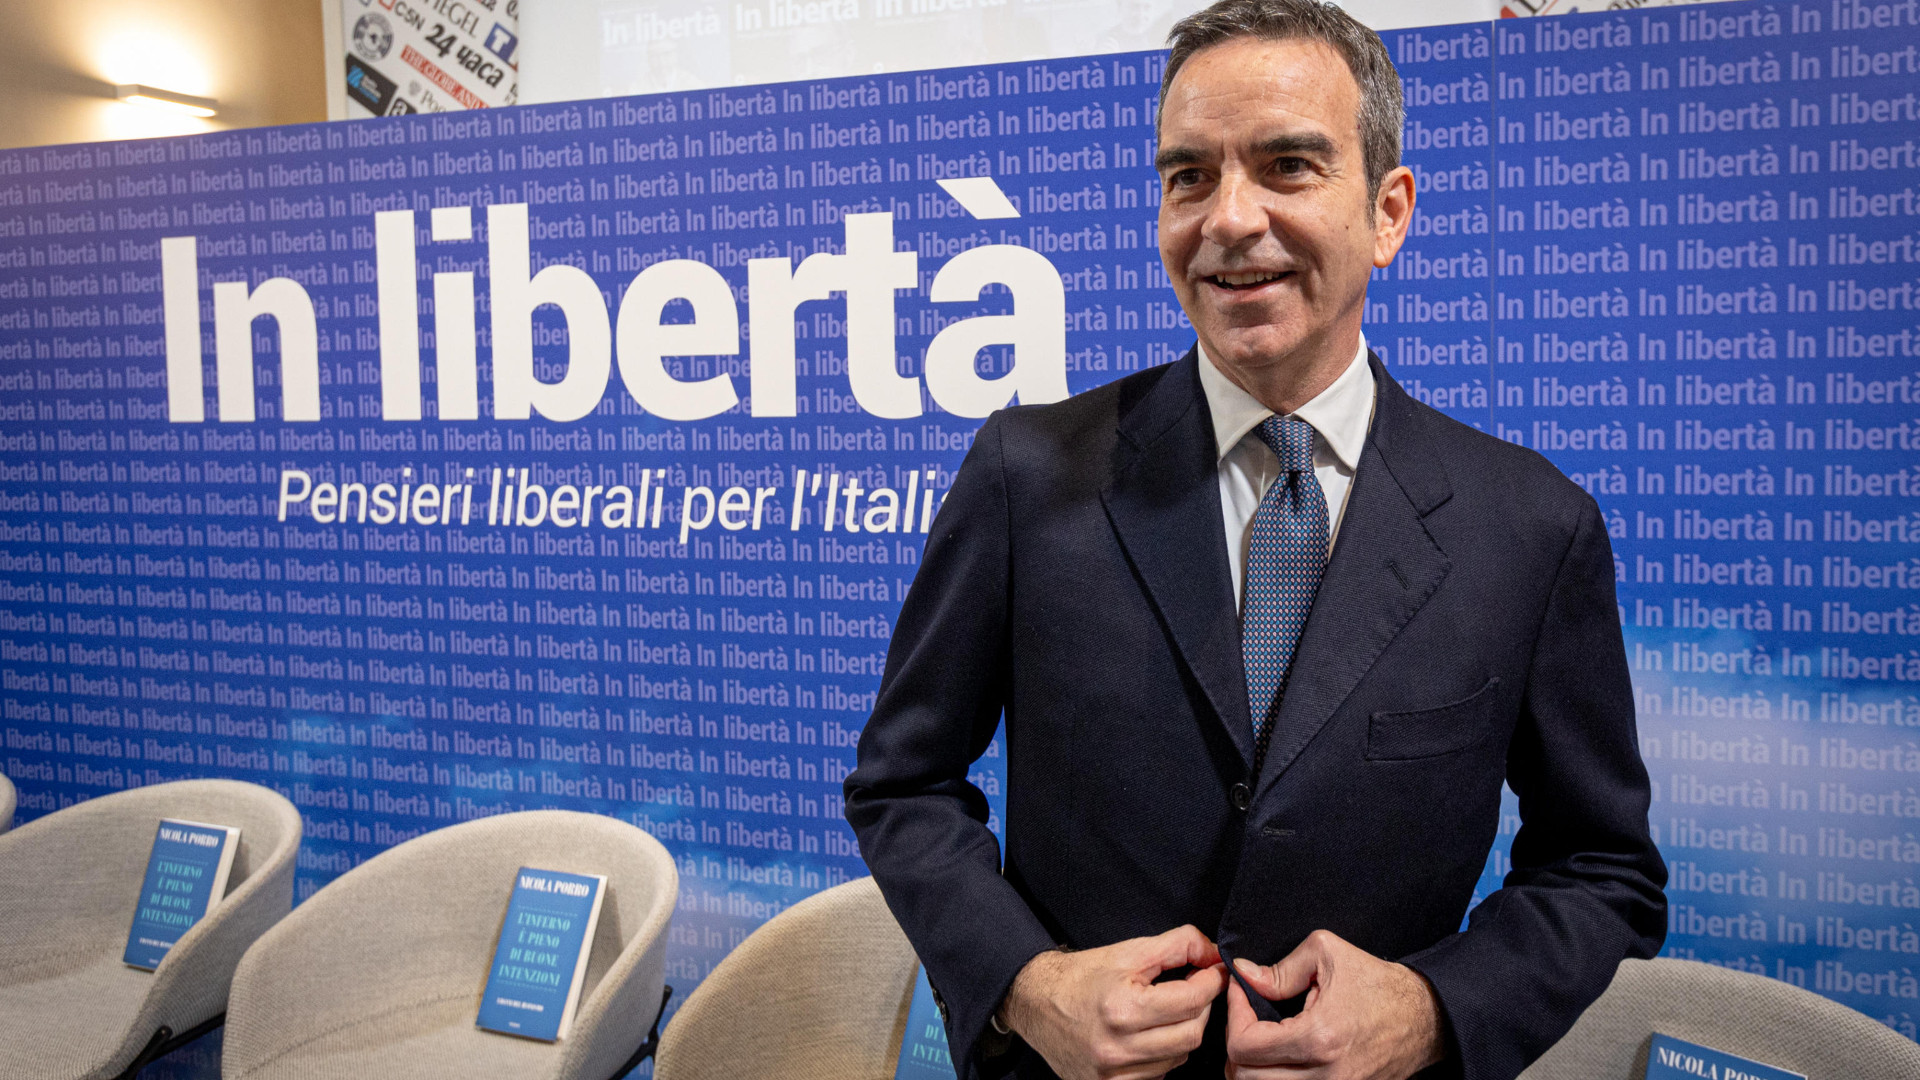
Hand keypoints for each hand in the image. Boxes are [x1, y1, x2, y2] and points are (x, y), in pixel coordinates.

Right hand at [1000, 925, 1226, 1079]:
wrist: (1036, 1002)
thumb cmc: (1082, 975)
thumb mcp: (1129, 951)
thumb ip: (1177, 945)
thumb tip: (1213, 952)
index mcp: (1123, 1008)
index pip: (1192, 1000)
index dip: (1211, 982)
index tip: (1213, 972)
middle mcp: (1119, 1047)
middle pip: (1192, 1034)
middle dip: (1201, 1008)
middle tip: (1193, 988)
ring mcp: (1114, 1073)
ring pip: (1178, 1057)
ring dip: (1183, 1031)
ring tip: (1168, 1010)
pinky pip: (1159, 1074)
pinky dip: (1164, 1054)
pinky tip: (1150, 1035)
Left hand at [1225, 930, 1443, 1079]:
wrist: (1425, 1017)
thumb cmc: (1378, 983)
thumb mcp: (1328, 954)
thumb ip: (1280, 969)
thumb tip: (1244, 976)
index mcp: (1318, 1038)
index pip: (1244, 1046)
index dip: (1233, 1016)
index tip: (1241, 992)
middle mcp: (1326, 1075)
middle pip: (1246, 1078)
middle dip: (1236, 1044)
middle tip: (1245, 1017)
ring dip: (1252, 1066)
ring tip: (1259, 1037)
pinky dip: (1274, 1077)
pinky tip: (1279, 1055)